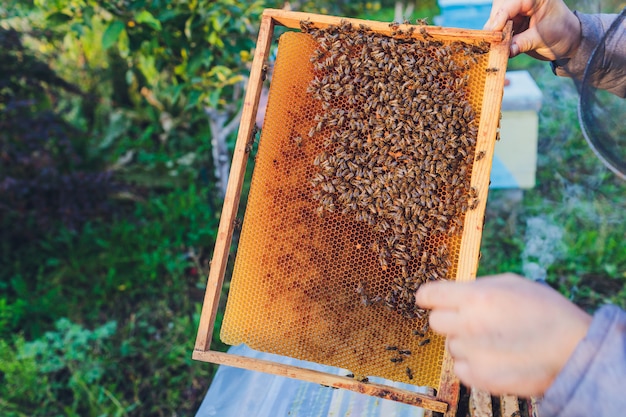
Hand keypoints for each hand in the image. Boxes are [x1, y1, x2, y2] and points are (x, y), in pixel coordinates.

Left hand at [415, 273, 591, 395]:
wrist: (574, 349)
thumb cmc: (546, 311)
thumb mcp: (511, 283)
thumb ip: (476, 287)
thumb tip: (451, 291)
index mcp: (476, 297)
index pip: (429, 294)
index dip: (429, 296)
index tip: (430, 299)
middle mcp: (469, 324)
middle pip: (435, 322)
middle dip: (449, 319)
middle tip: (471, 320)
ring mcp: (473, 353)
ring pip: (451, 346)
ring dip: (464, 342)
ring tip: (494, 340)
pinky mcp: (480, 378)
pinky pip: (460, 368)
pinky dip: (472, 364)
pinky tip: (494, 357)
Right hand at [483, 0, 581, 60]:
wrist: (569, 41)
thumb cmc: (562, 34)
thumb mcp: (543, 38)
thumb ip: (523, 43)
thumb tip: (506, 50)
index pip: (512, 4)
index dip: (500, 16)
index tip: (493, 31)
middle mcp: (523, 2)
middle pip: (500, 8)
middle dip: (493, 24)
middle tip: (489, 40)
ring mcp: (516, 12)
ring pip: (496, 18)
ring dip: (493, 32)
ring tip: (492, 45)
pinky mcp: (512, 23)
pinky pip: (498, 29)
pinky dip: (495, 38)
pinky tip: (495, 46)